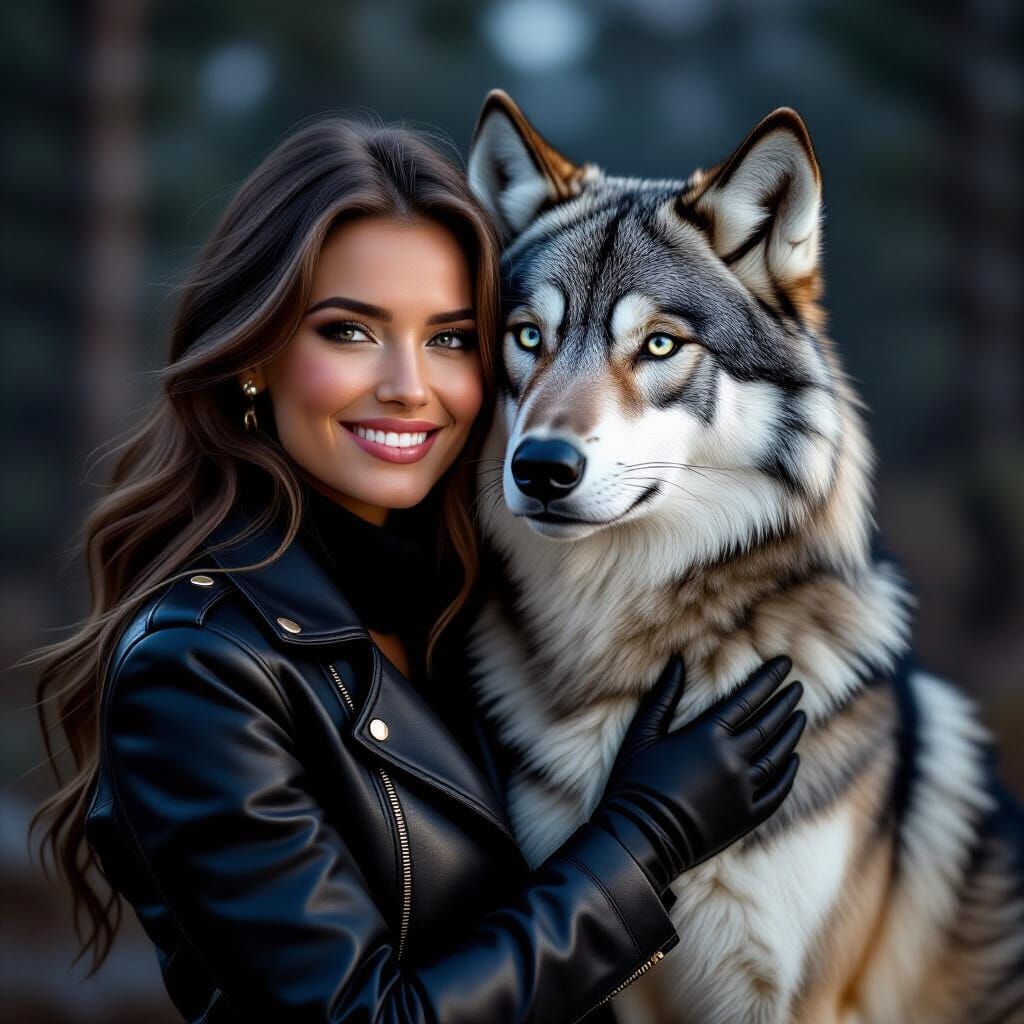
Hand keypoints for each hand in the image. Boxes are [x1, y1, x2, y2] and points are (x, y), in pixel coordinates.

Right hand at [590, 654, 804, 893]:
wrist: (640, 839)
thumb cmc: (634, 783)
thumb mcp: (642, 734)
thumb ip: (663, 696)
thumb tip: (677, 661)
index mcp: (707, 736)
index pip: (747, 698)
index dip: (768, 679)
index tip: (784, 663)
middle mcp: (732, 760)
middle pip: (768, 724)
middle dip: (785, 702)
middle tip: (797, 687)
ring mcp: (743, 790)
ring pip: (779, 755)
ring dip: (791, 734)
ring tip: (800, 717)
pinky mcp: (747, 817)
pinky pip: (778, 791)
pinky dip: (789, 773)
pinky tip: (794, 760)